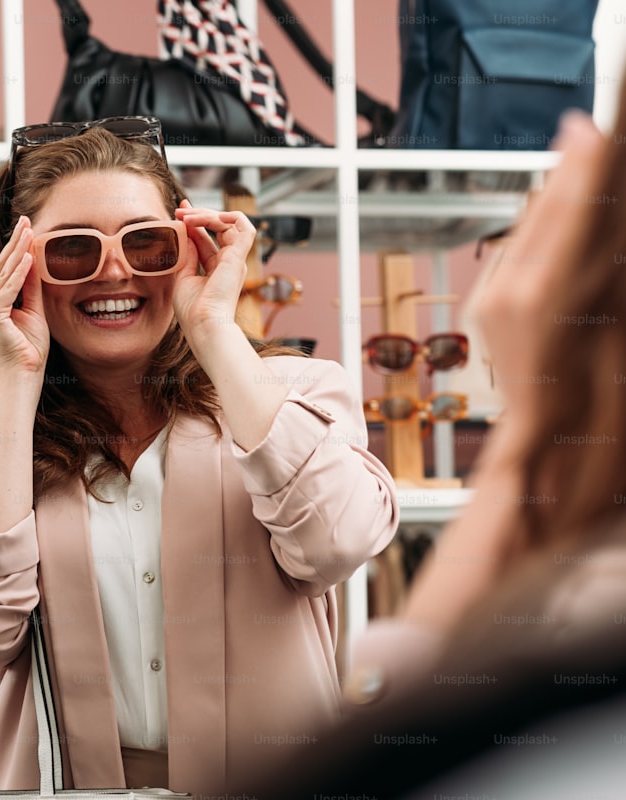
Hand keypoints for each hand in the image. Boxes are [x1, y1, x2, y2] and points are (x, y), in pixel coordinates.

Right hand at [0, 215, 49, 379]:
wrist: (25, 375)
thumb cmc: (30, 350)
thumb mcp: (33, 311)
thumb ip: (30, 288)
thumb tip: (32, 261)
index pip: (2, 270)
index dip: (14, 248)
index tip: (26, 228)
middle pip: (0, 268)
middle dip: (15, 243)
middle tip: (26, 220)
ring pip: (3, 275)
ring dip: (18, 252)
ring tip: (29, 231)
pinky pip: (7, 290)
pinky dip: (18, 273)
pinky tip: (28, 257)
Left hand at [172, 201, 255, 341]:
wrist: (203, 324)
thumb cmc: (192, 309)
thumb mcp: (184, 275)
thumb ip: (187, 254)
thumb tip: (186, 233)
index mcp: (217, 269)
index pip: (207, 238)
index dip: (194, 222)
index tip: (178, 212)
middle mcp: (229, 262)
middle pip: (219, 228)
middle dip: (199, 214)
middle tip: (180, 210)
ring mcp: (236, 259)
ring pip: (230, 223)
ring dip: (208, 214)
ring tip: (187, 215)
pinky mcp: (239, 257)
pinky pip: (244, 227)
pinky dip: (229, 216)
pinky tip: (208, 216)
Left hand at [474, 111, 604, 434]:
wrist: (542, 446)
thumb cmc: (588, 399)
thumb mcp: (609, 330)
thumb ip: (603, 272)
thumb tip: (601, 212)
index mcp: (543, 296)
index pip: (571, 213)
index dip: (587, 166)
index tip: (596, 127)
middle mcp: (510, 290)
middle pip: (548, 212)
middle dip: (573, 165)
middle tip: (590, 124)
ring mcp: (493, 298)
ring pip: (531, 226)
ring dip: (558, 187)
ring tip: (582, 146)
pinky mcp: (487, 305)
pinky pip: (517, 249)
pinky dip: (542, 221)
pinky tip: (559, 198)